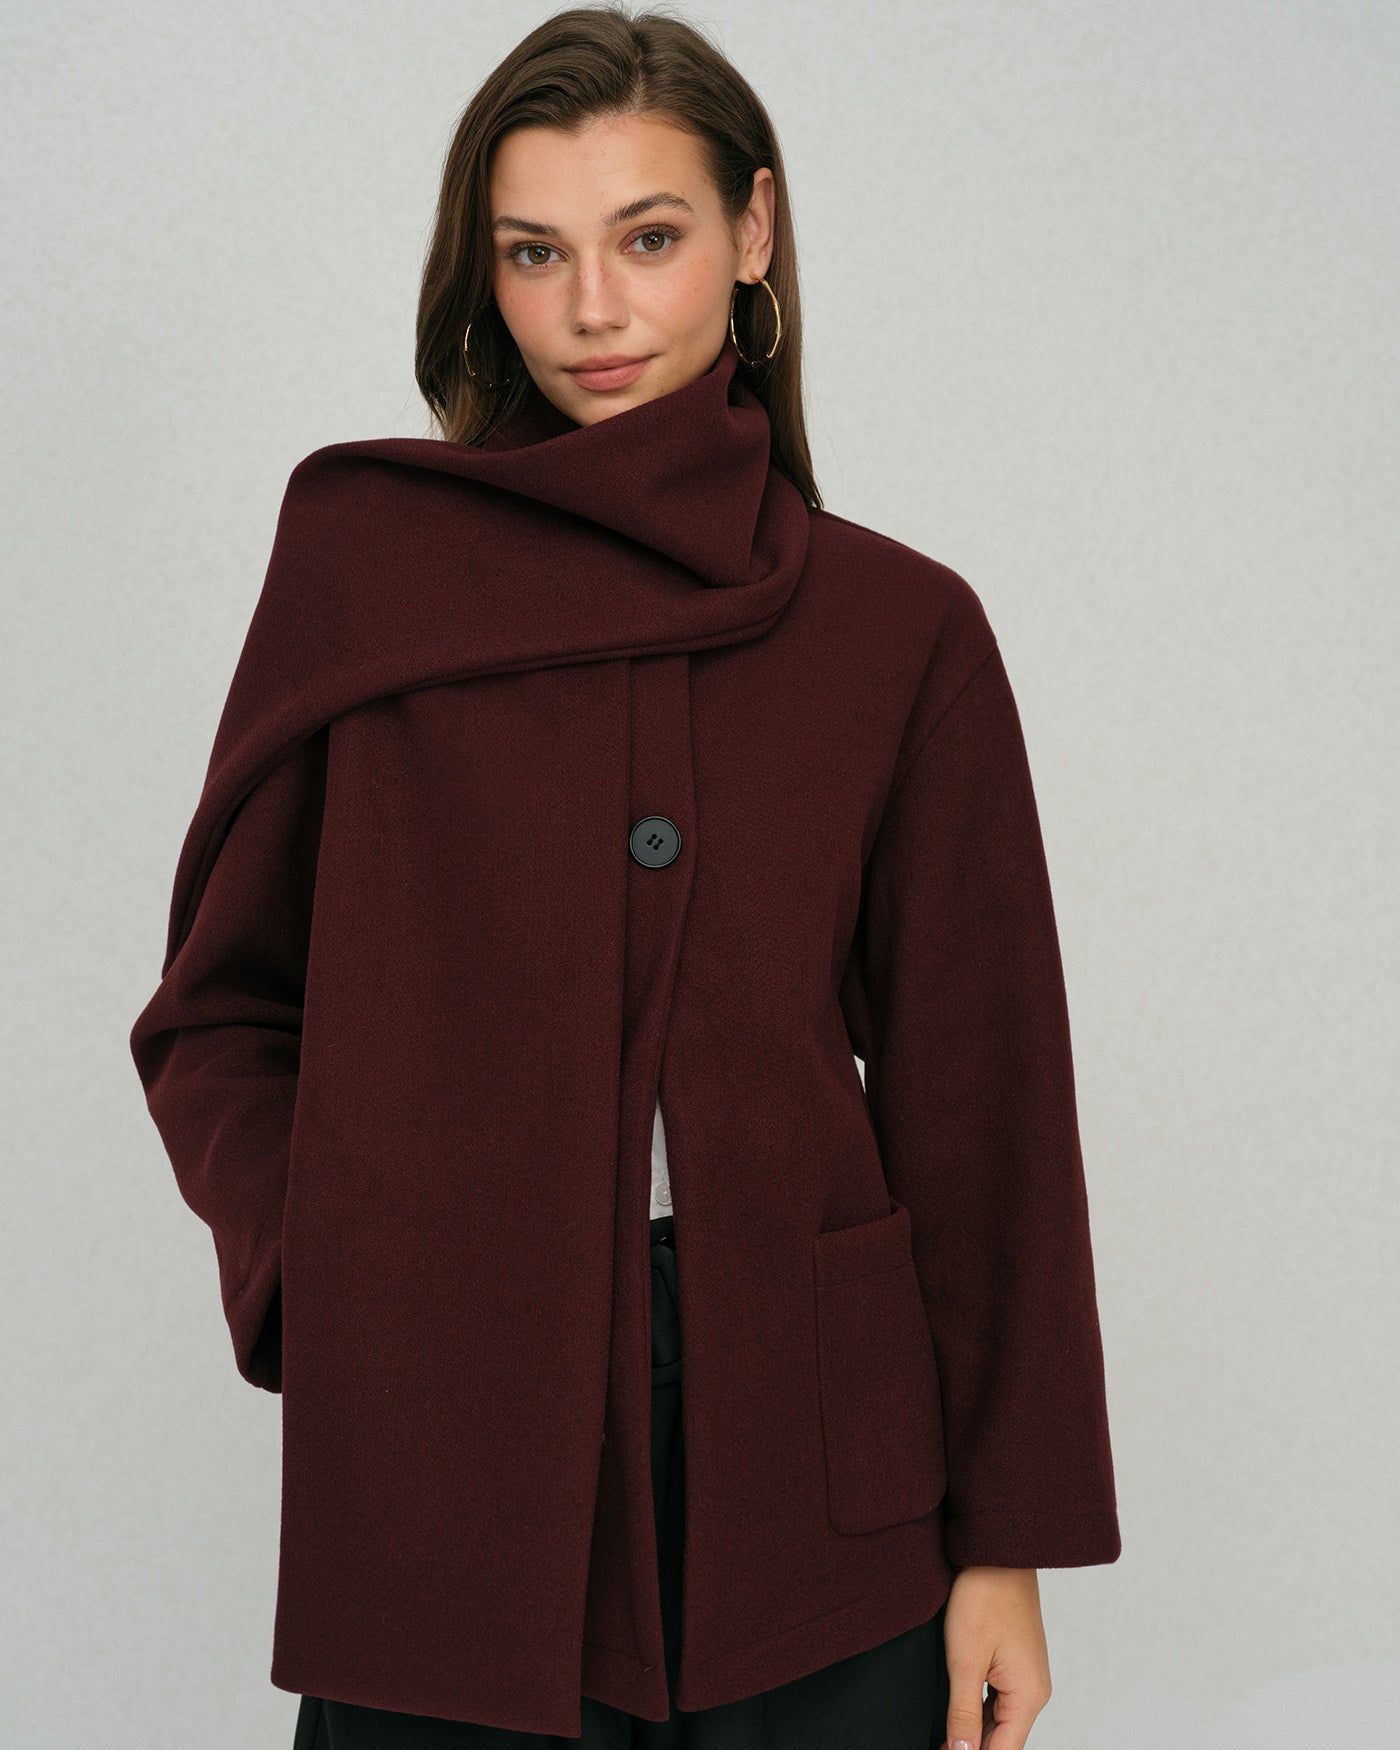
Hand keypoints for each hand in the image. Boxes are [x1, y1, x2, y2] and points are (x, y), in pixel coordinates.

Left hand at [938, 1566, 1051, 1749]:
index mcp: (1028, 1695)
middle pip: (1002, 1739)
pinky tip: (956, 1717)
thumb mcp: (965, 1660)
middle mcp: (1033, 1690)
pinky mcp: (1014, 1662)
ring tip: (943, 1739)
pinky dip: (977, 1712)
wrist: (997, 1551)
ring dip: (974, 1733)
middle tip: (938, 1747)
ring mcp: (1025, 1675)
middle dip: (971, 1747)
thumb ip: (962, 1713)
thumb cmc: (984, 1595)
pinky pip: (997, 1699)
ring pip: (998, 1721)